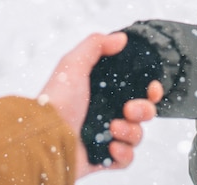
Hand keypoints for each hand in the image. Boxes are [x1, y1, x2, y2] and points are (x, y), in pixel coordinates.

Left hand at [38, 32, 162, 178]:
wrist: (45, 136)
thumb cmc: (57, 100)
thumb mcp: (73, 64)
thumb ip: (96, 45)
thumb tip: (121, 38)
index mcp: (104, 92)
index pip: (138, 90)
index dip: (151, 90)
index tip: (152, 89)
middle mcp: (108, 113)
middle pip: (144, 112)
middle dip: (144, 110)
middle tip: (128, 109)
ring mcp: (107, 136)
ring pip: (137, 135)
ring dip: (131, 132)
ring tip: (112, 129)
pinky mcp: (104, 157)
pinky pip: (127, 158)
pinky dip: (123, 154)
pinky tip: (111, 147)